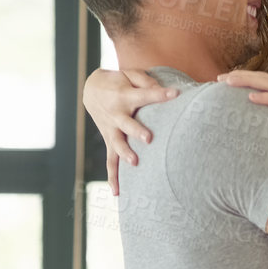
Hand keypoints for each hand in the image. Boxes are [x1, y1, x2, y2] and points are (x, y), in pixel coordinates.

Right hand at [83, 66, 179, 196]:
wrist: (91, 89)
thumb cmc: (118, 81)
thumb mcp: (129, 75)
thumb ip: (145, 81)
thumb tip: (162, 90)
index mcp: (124, 96)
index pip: (145, 95)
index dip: (160, 94)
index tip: (176, 93)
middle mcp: (116, 114)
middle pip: (127, 124)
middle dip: (137, 131)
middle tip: (148, 138)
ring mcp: (111, 130)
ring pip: (117, 144)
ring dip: (125, 154)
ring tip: (135, 163)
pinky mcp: (109, 141)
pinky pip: (110, 161)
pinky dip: (112, 177)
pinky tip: (117, 193)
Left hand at [216, 69, 267, 165]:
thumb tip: (253, 124)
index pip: (263, 81)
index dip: (243, 78)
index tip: (222, 82)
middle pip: (263, 78)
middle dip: (240, 76)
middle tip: (219, 79)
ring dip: (248, 82)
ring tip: (229, 83)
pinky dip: (267, 98)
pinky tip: (251, 98)